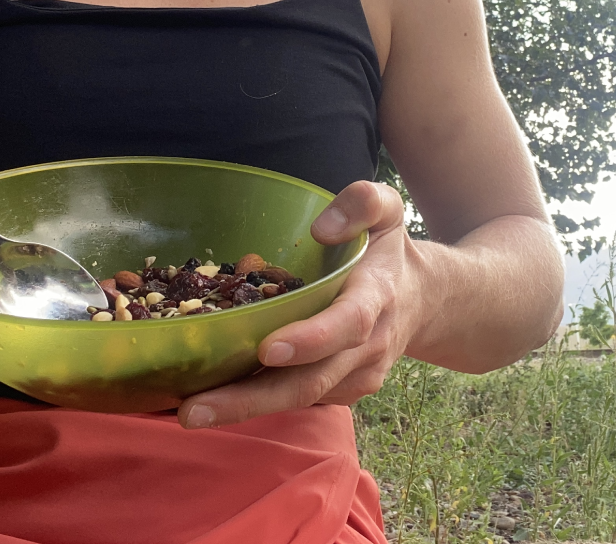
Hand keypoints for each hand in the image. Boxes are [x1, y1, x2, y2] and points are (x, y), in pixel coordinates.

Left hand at [178, 180, 428, 428]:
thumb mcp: (386, 210)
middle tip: (195, 409)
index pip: (348, 324)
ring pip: (300, 398)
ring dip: (245, 409)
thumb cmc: (387, 251)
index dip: (311, 340)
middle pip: (311, 381)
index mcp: (376, 297)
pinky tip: (214, 400)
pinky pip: (300, 401)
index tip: (268, 349)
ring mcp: (356, 375)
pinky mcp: (343, 391)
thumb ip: (363, 203)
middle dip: (252, 398)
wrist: (424, 299)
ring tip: (191, 412)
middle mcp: (368, 346)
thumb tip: (322, 227)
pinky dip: (258, 404)